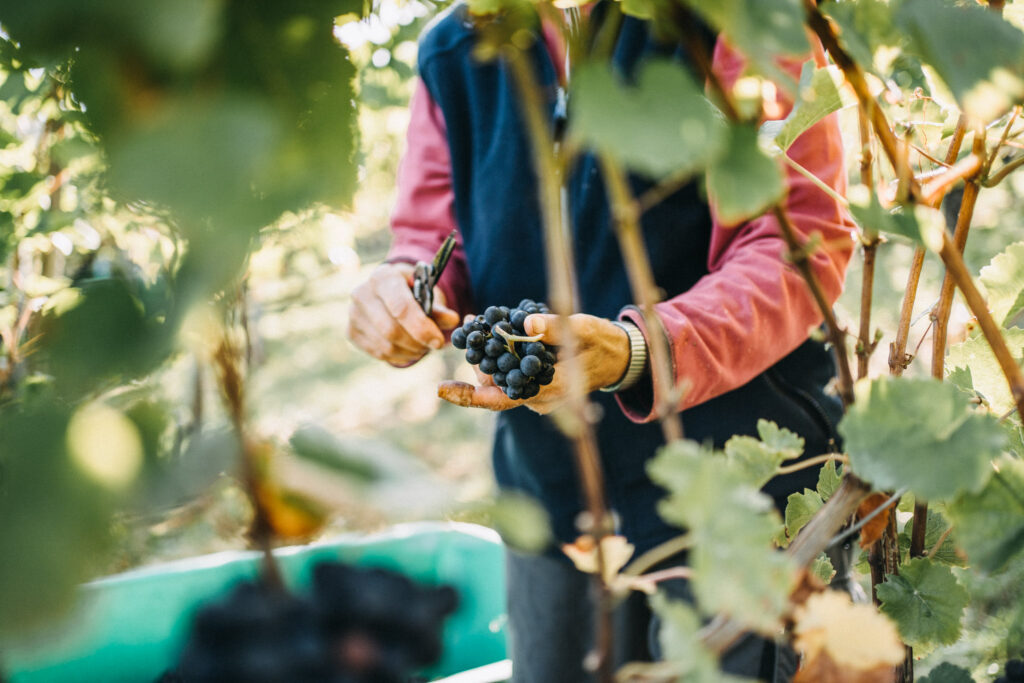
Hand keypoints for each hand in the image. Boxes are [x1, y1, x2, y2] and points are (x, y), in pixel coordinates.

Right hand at [347, 262, 459, 366]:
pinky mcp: (351, 331)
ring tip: (422, 347)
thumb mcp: (427, 294)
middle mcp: (362, 292)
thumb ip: (439, 309)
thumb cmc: (411, 291)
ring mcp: (353, 313)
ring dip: (410, 351)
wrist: (388, 292)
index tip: (438, 341)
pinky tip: (409, 349)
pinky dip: (399, 356)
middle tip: (433, 346)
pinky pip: (378, 353)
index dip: (421, 327)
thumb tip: (453, 320)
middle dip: (416, 342)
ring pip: (385, 345)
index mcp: (383, 276)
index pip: (400, 306)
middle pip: (391, 329)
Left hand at [438, 313, 630, 413]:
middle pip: (494, 385)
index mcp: (550, 391)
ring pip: (500, 379)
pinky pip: (510, 374)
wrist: (619, 357)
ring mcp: (537, 395)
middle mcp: (539, 399)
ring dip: (487, 354)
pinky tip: (492, 331)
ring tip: (475, 323)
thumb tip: (526, 323)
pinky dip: (499, 354)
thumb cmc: (603, 343)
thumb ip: (555, 328)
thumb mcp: (583, 329)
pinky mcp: (536, 386)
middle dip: (478, 359)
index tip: (442, 390)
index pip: (502, 398)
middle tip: (468, 326)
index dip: (471, 396)